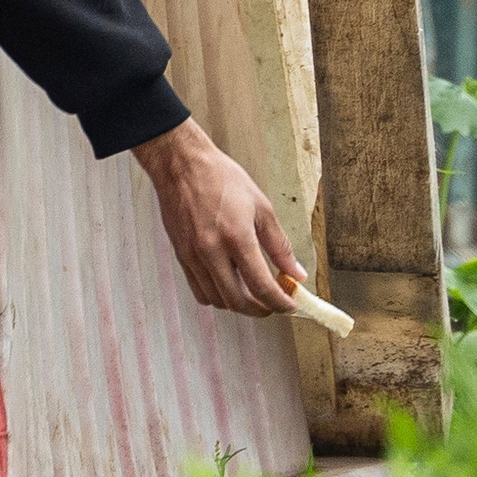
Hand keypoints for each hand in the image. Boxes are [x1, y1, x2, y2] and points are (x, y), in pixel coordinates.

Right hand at [131, 119, 305, 316]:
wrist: (182, 166)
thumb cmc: (223, 180)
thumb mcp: (262, 208)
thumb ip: (280, 245)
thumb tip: (295, 273)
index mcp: (236, 238)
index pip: (261, 286)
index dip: (280, 302)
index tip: (291, 305)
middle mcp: (211, 252)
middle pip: (237, 301)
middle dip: (260, 310)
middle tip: (274, 305)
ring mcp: (192, 256)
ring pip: (216, 300)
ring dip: (238, 304)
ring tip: (254, 293)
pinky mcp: (180, 256)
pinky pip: (199, 290)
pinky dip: (217, 295)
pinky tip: (230, 284)